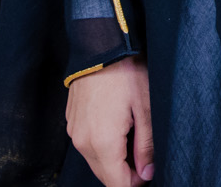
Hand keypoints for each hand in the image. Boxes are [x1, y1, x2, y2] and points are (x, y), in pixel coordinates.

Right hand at [65, 56, 152, 185]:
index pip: (116, 183)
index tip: (149, 171)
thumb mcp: (145, 108)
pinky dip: (101, 146)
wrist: (100, 47)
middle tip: (144, 156)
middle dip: (124, 173)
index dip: (135, 183)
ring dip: (113, 160)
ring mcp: (74, 132)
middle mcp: (83, 143)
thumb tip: (147, 172)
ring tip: (132, 138)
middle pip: (104, 175)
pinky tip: (117, 128)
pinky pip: (87, 145)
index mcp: (103, 143)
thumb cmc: (126, 74)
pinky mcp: (71, 122)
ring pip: (95, 161)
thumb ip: (146, 145)